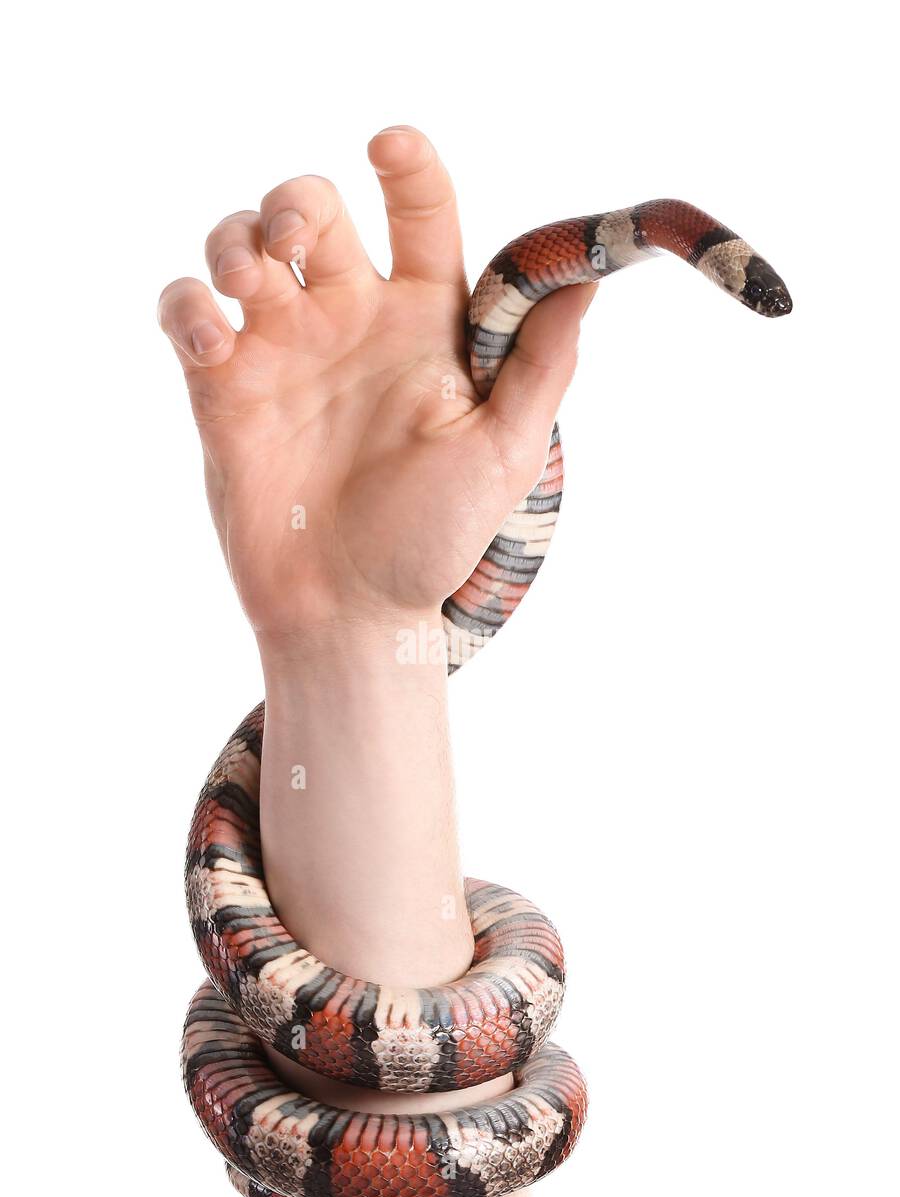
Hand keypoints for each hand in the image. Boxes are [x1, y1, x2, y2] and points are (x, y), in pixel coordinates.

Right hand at [158, 125, 591, 648]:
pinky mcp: (223, 387)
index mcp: (423, 323)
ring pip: (239, 244)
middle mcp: (350, 322)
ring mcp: (282, 350)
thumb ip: (540, 366)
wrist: (351, 614)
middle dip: (294, 201)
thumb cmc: (433, 541)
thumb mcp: (503, 454)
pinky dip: (186, 307)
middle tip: (292, 243)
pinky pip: (186, 311)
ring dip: (233, 238)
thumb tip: (591, 278)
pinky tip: (211, 342)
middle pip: (311, 209)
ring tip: (247, 284)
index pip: (419, 214)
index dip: (407, 166)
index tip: (389, 146)